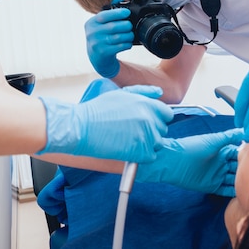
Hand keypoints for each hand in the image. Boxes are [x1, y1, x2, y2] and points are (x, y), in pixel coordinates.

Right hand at [37, 85, 173, 162]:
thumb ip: (143, 92)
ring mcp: (147, 136)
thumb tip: (159, 92)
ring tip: (127, 140)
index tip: (144, 122)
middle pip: (162, 130)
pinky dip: (140, 156)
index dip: (157, 118)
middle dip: (151, 131)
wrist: (81, 127)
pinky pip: (150, 156)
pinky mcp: (141, 152)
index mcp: (147, 104)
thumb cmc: (98, 110)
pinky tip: (126, 149)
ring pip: (157, 144)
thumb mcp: (121, 94)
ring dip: (146, 144)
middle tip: (131, 131)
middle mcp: (150, 119)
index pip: (167, 114)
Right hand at [85, 0, 133, 77]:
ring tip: (131, 34)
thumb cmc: (102, 37)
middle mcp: (92, 33)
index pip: (104, 15)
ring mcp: (96, 44)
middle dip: (125, 25)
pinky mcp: (103, 53)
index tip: (127, 12)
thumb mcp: (102, 24)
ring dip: (128, 35)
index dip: (117, 13)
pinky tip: (128, 43)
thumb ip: (110, 10)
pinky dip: (127, 44)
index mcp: (91, 23)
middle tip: (130, 25)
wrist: (98, 58)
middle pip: (113, 26)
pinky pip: (119, 46)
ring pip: (118, 37)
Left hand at [136, 128, 243, 196]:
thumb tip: (247, 130)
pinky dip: (234, 193)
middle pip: (239, 168)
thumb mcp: (213, 140)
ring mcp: (217, 175)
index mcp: (223, 150)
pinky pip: (226, 191)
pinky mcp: (212, 186)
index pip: (241, 153)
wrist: (173, 161)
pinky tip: (243, 194)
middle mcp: (222, 163)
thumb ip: (230, 136)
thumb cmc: (192, 147)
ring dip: (243, 183)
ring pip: (235, 180)